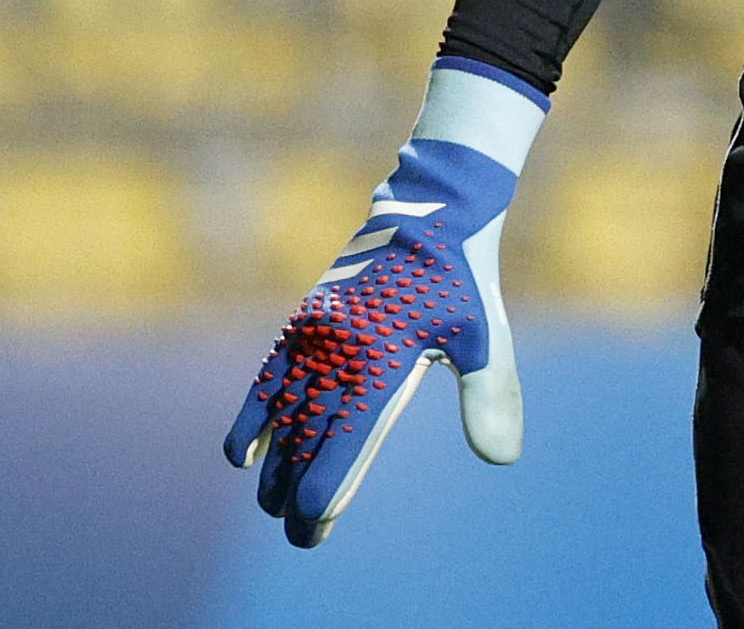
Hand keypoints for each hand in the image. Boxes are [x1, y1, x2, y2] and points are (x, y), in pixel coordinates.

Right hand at [225, 58, 545, 546]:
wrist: (430, 207)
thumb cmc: (461, 278)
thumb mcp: (485, 335)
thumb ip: (491, 396)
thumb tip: (502, 459)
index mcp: (383, 358)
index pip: (345, 439)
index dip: (326, 486)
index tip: (313, 523)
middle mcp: (340, 350)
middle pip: (307, 435)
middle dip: (298, 490)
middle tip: (301, 535)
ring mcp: (315, 334)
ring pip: (284, 412)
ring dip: (274, 463)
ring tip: (270, 504)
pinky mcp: (305, 320)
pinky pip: (270, 376)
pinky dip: (255, 415)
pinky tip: (242, 453)